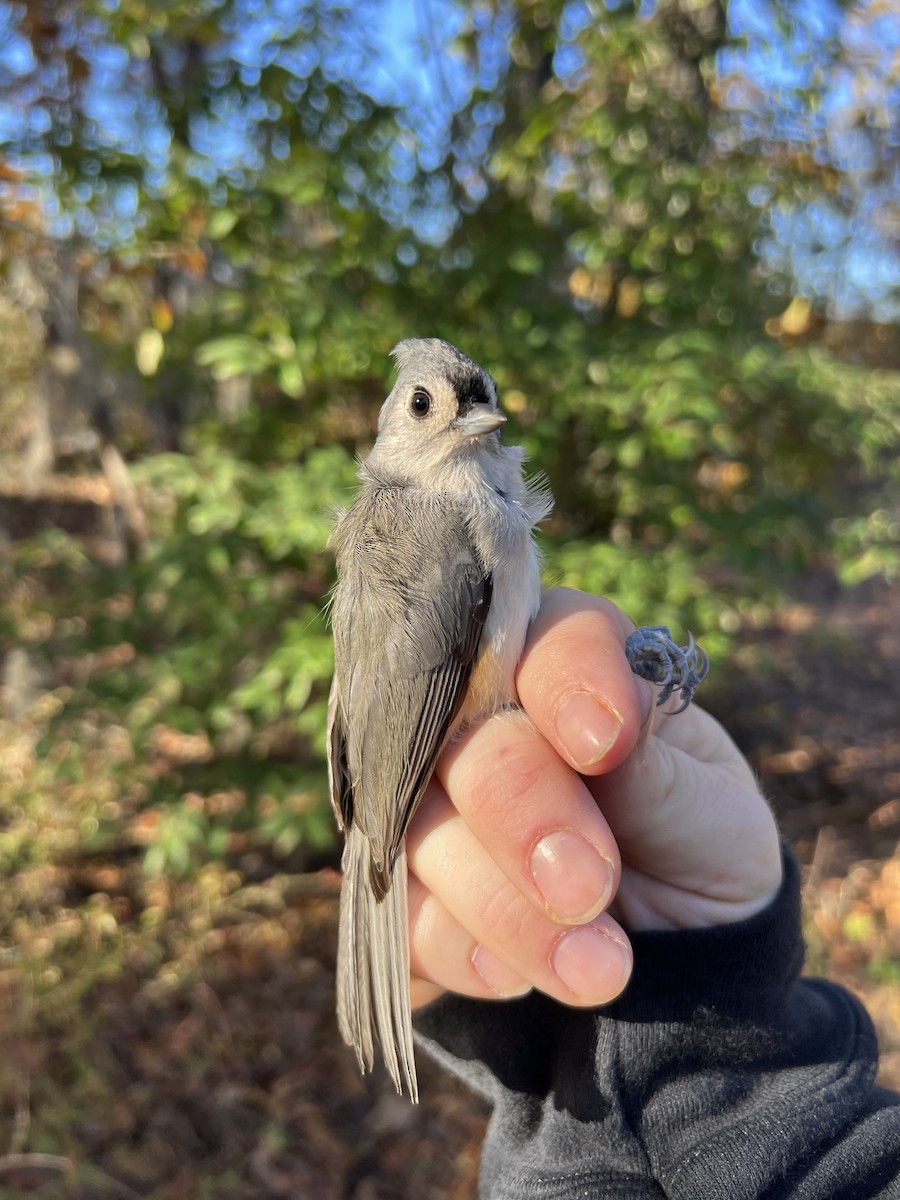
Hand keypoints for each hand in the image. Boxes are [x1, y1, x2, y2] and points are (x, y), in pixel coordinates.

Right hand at [406, 588, 782, 1008]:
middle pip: (464, 735)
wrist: (674, 956)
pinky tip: (511, 981)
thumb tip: (604, 736)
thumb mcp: (714, 812)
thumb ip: (658, 770)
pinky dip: (455, 951)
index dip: (567, 680)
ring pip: (418, 829)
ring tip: (595, 968)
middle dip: (522, 812)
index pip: (549, 639)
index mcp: (569, 672)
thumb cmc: (697, 849)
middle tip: (587, 889)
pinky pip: (396, 913)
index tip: (602, 743)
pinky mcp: (404, 888)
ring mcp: (430, 802)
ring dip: (504, 907)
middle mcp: (483, 720)